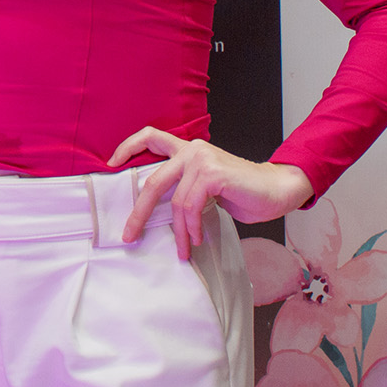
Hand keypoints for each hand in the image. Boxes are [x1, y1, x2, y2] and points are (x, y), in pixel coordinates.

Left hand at [107, 127, 314, 260]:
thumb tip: (155, 211)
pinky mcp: (213, 173)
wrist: (276, 191)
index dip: (128, 147)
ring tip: (185, 249)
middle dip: (138, 212)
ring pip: (175, 202)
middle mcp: (192, 150)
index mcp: (188, 151)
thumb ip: (184, 188)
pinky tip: (198, 238)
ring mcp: (202, 159)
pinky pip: (191, 206)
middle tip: (130, 235)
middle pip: (153, 181)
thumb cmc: (242, 192)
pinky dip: (192, 227)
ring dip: (179, 231)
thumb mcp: (206, 188)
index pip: (152, 137)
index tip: (110, 164)